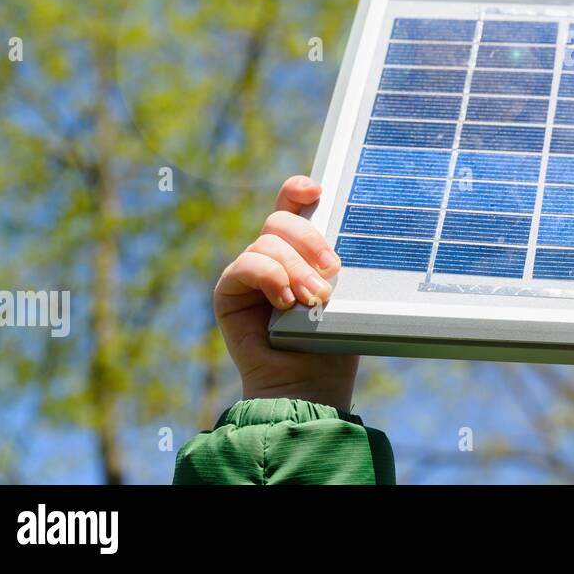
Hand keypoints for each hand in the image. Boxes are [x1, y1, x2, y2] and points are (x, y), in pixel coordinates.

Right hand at [213, 175, 357, 410]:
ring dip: (296, 269)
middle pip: (281, 220)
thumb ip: (333, 262)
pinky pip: (246, 266)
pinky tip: (285, 301)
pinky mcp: (230, 291)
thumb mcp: (343, 292)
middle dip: (310, 239)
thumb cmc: (332, 341)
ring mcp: (250, 272)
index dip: (299, 190)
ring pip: (268, 243)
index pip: (293, 207)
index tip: (318, 190)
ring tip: (314, 298)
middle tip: (332, 268)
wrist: (309, 385)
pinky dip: (270, 277)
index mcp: (301, 250)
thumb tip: (341, 239)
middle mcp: (273, 255)